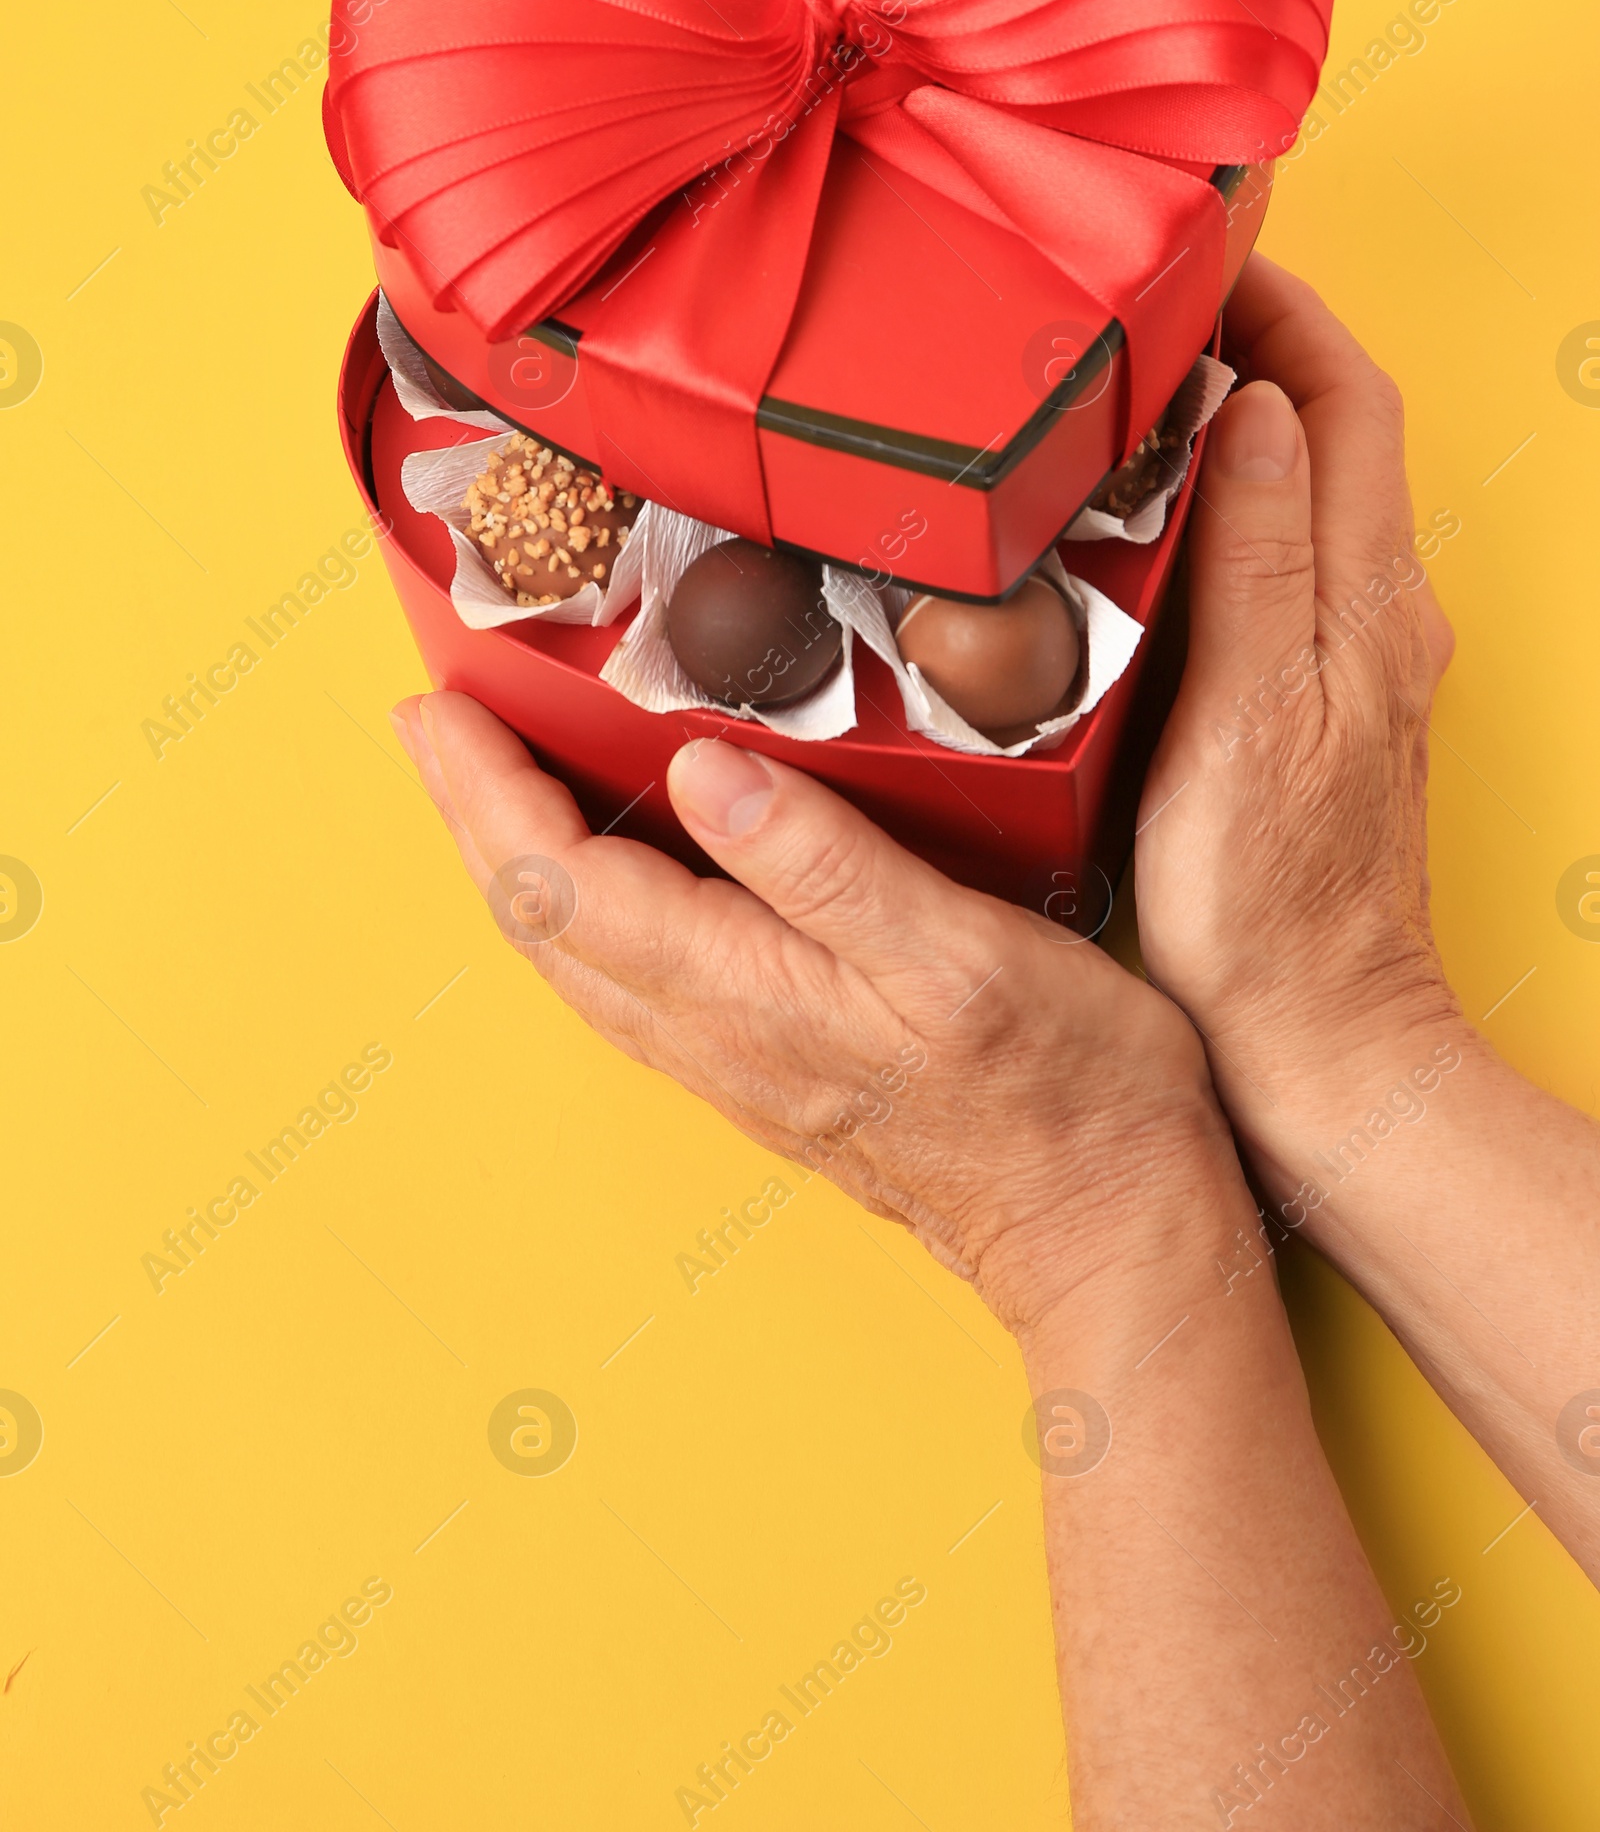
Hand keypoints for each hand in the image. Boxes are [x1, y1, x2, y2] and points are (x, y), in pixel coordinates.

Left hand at [392, 691, 1219, 1338]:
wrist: (1102, 1231)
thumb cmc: (1061, 1093)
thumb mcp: (959, 953)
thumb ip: (824, 864)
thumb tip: (702, 773)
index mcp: (744, 994)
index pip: (562, 883)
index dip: (486, 791)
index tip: (437, 710)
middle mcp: (713, 1037)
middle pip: (542, 923)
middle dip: (471, 816)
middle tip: (431, 725)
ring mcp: (734, 1063)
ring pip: (576, 960)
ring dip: (515, 864)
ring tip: (488, 786)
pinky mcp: (768, 1071)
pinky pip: (628, 982)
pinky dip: (579, 910)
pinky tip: (599, 881)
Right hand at [1135, 252, 1459, 1149]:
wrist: (1318, 1037)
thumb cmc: (1276, 904)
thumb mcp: (1254, 715)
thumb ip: (1260, 556)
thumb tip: (1255, 411)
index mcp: (1367, 602)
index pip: (1347, 402)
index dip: (1286, 310)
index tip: (1209, 256)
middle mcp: (1376, 617)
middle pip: (1335, 431)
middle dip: (1260, 343)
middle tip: (1159, 303)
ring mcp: (1350, 662)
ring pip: (1307, 493)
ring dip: (1242, 420)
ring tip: (1144, 386)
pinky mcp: (1312, 706)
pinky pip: (1280, 562)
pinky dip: (1227, 506)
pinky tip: (1154, 523)